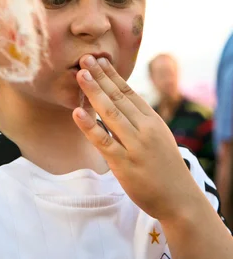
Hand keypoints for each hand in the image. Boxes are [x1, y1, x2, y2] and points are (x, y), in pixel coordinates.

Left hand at [72, 55, 201, 222]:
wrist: (180, 200)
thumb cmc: (165, 167)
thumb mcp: (158, 136)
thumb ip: (140, 119)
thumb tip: (120, 99)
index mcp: (153, 120)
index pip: (129, 92)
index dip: (112, 75)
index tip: (99, 60)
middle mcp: (145, 129)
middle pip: (118, 97)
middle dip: (100, 76)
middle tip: (84, 58)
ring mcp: (135, 146)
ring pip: (110, 114)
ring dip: (93, 92)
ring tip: (79, 75)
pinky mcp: (124, 164)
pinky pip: (104, 142)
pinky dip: (89, 126)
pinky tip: (77, 113)